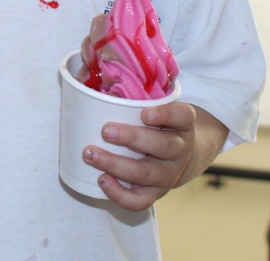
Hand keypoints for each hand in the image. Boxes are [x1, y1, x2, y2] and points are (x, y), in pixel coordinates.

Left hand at [83, 100, 200, 210]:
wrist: (180, 155)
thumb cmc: (158, 124)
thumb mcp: (157, 105)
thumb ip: (134, 92)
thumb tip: (87, 69)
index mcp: (182, 124)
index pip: (182, 116)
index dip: (166, 115)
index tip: (144, 112)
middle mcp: (179, 149)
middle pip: (162, 146)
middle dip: (132, 138)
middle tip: (105, 130)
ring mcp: (169, 174)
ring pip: (147, 174)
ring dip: (116, 164)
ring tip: (90, 154)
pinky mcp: (157, 192)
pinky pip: (141, 200)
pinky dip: (120, 194)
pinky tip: (102, 180)